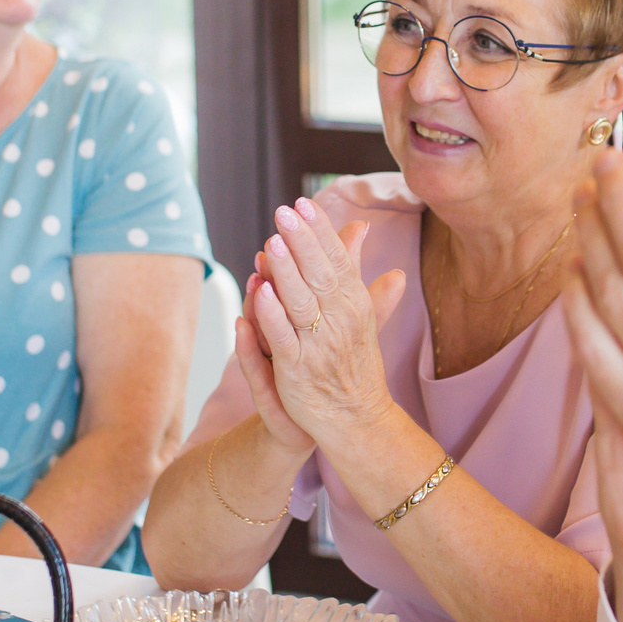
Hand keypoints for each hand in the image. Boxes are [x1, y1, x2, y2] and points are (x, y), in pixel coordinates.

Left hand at [244, 199, 408, 447]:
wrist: (356, 418)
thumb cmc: (353, 360)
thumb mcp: (358, 309)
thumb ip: (353, 266)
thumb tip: (361, 226)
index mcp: (354, 303)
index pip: (338, 259)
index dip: (320, 232)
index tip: (303, 203)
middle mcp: (340, 320)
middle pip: (319, 274)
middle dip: (302, 242)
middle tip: (284, 211)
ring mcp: (318, 345)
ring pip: (300, 303)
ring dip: (286, 272)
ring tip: (272, 242)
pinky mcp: (297, 369)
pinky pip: (283, 339)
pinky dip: (272, 316)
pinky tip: (260, 292)